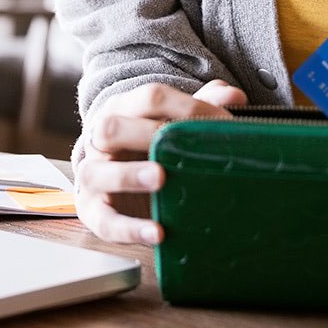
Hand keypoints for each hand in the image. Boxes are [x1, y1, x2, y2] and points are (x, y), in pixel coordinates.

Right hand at [76, 80, 246, 243]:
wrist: (118, 186)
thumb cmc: (150, 149)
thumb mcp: (174, 126)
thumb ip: (202, 107)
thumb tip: (233, 95)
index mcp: (123, 112)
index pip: (149, 98)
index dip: (187, 107)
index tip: (222, 123)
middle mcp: (100, 142)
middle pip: (110, 128)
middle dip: (144, 135)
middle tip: (178, 146)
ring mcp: (93, 177)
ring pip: (96, 173)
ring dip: (128, 176)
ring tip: (160, 179)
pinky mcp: (93, 212)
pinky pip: (105, 221)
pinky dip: (129, 228)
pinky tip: (158, 232)